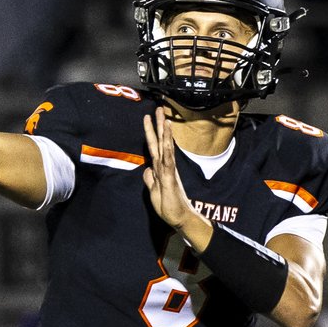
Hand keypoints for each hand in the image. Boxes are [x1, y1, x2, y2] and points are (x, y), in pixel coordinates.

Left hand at [142, 108, 208, 242]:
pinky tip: (167, 135)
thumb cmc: (168, 206)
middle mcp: (165, 166)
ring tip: (162, 115)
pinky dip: (167, 145)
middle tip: (157, 108)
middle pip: (160, 142)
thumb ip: (151, 180)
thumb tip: (147, 169)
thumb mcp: (154, 191)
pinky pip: (168, 157)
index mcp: (161, 168)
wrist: (179, 218)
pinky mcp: (170, 176)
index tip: (148, 119)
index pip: (154, 147)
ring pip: (165, 146)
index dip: (151, 133)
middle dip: (158, 125)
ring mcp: (168, 170)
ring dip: (163, 130)